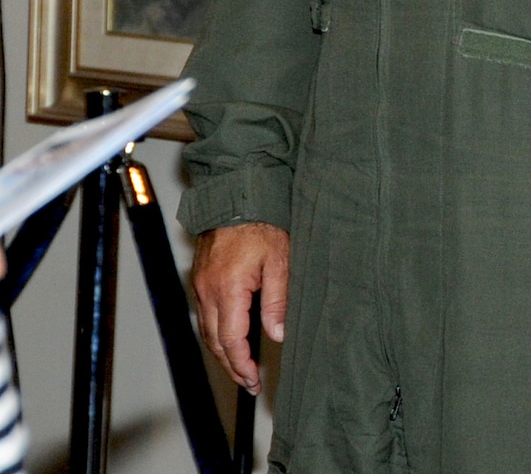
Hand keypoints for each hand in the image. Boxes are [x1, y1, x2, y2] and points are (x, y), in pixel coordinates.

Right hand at [191, 222, 289, 393]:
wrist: (238, 197)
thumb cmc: (263, 224)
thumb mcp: (281, 261)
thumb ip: (278, 299)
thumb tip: (277, 334)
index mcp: (228, 288)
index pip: (231, 340)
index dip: (241, 364)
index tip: (252, 380)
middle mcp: (207, 290)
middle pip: (215, 341)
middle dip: (231, 365)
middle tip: (248, 382)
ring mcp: (200, 285)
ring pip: (207, 330)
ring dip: (223, 351)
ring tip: (241, 367)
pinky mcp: (200, 279)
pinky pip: (205, 315)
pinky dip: (217, 332)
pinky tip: (230, 338)